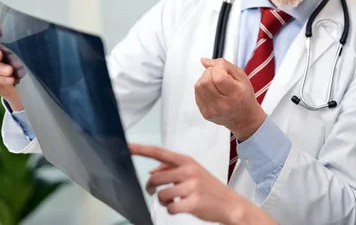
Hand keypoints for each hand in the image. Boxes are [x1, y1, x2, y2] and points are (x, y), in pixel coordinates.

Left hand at [128, 144, 275, 224]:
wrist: (229, 203)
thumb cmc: (208, 187)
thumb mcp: (193, 171)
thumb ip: (172, 168)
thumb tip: (151, 172)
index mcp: (186, 161)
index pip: (159, 153)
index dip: (141, 150)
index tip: (126, 146)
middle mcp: (188, 170)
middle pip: (155, 178)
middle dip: (152, 187)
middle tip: (155, 192)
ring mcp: (191, 186)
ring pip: (162, 194)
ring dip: (164, 201)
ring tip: (173, 200)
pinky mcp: (193, 202)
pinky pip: (170, 208)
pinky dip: (172, 210)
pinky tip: (180, 207)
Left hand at [194, 58, 265, 140]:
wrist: (244, 118)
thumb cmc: (244, 95)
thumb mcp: (241, 76)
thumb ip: (223, 64)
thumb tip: (203, 61)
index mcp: (236, 93)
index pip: (218, 77)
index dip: (218, 68)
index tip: (223, 70)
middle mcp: (223, 104)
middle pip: (205, 81)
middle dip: (209, 73)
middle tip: (218, 75)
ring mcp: (213, 110)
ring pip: (198, 87)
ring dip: (204, 80)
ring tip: (214, 83)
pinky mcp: (205, 114)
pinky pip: (197, 95)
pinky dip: (202, 89)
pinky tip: (211, 91)